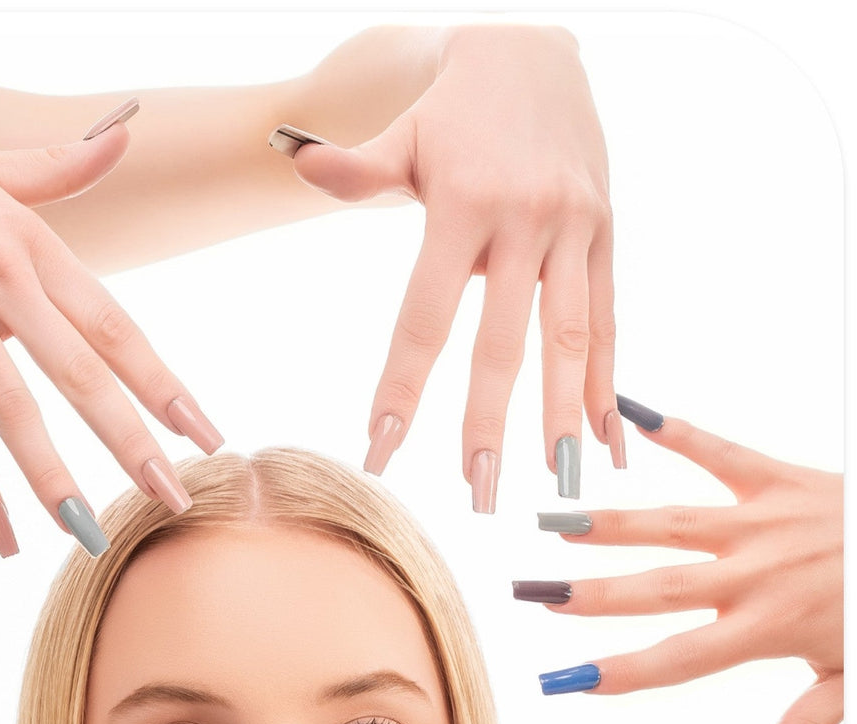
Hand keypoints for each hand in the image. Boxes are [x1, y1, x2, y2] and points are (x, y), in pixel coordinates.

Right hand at [0, 125, 221, 555]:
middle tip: (171, 495)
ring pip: (14, 407)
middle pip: (80, 371)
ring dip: (53, 478)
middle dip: (130, 441)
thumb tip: (121, 136)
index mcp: (29, 241)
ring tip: (86, 530)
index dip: (160, 383)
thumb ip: (54, 167)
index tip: (200, 431)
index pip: (112, 325)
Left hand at [287, 26, 615, 508]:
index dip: (403, 387)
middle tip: (479, 495)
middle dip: (489, 425)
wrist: (538, 49)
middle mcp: (526, 221)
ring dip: (565, 416)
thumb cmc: (453, 109)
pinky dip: (610, 381)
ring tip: (558, 482)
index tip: (381, 449)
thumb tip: (293, 158)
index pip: (424, 318)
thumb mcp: (402, 133)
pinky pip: (609, 319)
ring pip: (572, 338)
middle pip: (504, 344)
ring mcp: (574, 229)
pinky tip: (609, 440)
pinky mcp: (605, 234)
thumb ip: (355, 165)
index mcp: (465, 206)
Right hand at [529, 409, 842, 723]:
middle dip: (591, 596)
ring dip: (610, 525)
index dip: (623, 672)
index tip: (572, 680)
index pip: (680, 659)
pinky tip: (633, 415)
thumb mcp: (852, 678)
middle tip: (536, 596)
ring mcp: (763, 522)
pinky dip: (680, 432)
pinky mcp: (781, 479)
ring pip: (672, 524)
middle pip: (657, 590)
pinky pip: (722, 451)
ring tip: (556, 524)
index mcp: (768, 628)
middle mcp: (755, 574)